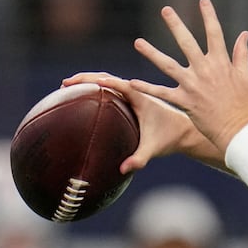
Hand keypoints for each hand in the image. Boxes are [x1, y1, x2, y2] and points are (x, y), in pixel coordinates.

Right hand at [62, 71, 215, 172]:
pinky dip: (94, 88)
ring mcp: (131, 93)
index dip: (100, 82)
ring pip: (106, 80)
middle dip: (85, 78)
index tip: (81, 83)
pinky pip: (109, 89)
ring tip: (66, 86)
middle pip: (106, 77)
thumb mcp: (153, 149)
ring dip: (87, 80)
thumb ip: (139, 159)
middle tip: (65, 83)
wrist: (183, 130)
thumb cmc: (169, 138)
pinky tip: (80, 96)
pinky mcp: (129, 98)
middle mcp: (135, 90)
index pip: (118, 85)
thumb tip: (124, 169)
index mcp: (140, 97)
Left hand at [127, 0, 247, 154]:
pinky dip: (147, 88)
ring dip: (152, 53)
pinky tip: (132, 81)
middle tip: (166, 10)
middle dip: (176, 25)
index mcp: (221, 62)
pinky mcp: (184, 101)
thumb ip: (241, 53)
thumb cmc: (242, 103)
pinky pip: (162, 93)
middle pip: (187, 42)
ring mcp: (192, 85)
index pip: (215, 33)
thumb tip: (244, 34)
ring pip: (167, 65)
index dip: (209, 16)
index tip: (203, 0)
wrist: (237, 130)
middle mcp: (204, 70)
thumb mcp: (245, 76)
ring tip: (137, 42)